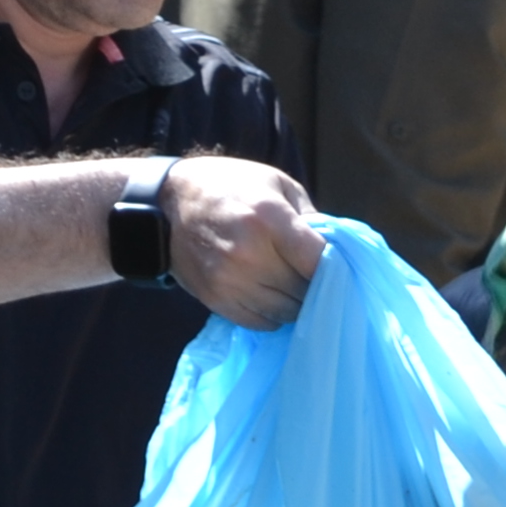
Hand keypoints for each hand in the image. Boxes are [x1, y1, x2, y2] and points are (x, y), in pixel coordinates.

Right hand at [163, 156, 322, 329]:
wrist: (168, 203)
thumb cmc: (230, 186)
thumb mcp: (276, 183)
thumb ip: (310, 216)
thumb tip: (336, 250)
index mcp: (269, 218)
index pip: (318, 261)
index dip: (334, 266)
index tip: (335, 264)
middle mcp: (250, 254)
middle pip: (304, 290)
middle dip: (314, 285)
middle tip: (311, 275)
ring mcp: (231, 281)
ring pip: (286, 312)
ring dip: (294, 303)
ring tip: (290, 285)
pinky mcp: (217, 300)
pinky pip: (261, 323)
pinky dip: (272, 314)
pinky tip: (270, 295)